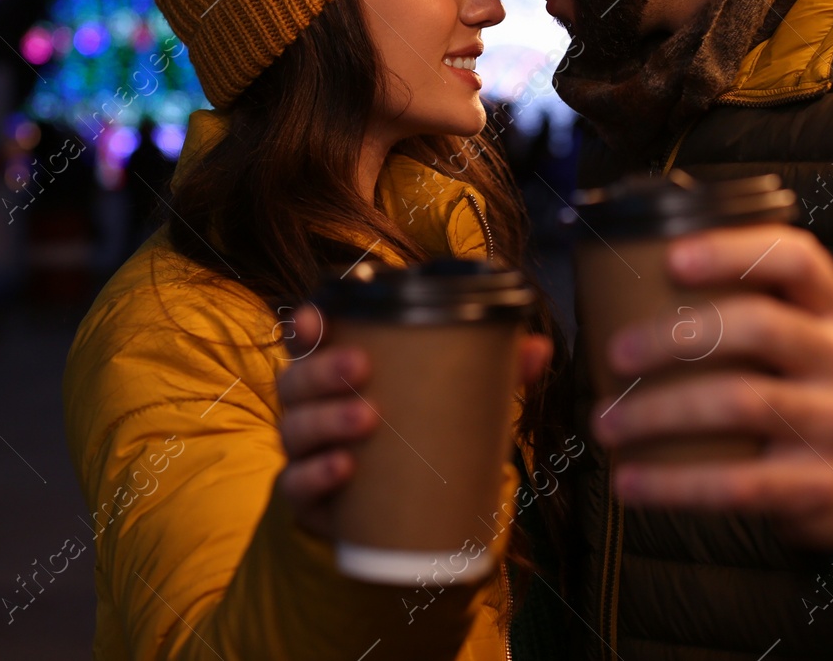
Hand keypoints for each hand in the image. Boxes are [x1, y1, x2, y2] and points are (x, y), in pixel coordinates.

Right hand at [275, 303, 553, 537]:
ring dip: (325, 420)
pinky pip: (297, 483)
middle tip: (362, 369)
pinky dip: (316, 474)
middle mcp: (309, 407)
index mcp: (335, 372)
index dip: (304, 324)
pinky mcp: (307, 499)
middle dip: (323, 370)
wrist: (394, 516)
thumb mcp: (452, 401)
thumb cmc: (417, 437)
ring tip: (366, 419)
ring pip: (293, 429)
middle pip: (295, 380)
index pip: (306, 339)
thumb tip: (539, 348)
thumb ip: (491, 373)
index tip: (316, 317)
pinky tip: (345, 468)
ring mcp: (304, 454)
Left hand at [589, 224, 832, 551]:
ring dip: (658, 412)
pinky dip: (674, 484)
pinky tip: (630, 482)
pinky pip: (739, 483)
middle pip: (760, 325)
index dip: (733, 251)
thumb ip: (734, 301)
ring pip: (741, 402)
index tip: (671, 259)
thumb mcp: (789, 331)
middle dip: (674, 336)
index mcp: (831, 305)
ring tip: (605, 423)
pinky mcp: (821, 484)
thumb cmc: (790, 384)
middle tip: (614, 353)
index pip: (795, 257)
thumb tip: (617, 283)